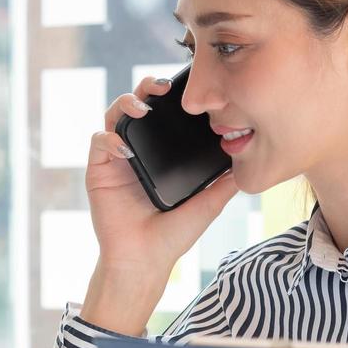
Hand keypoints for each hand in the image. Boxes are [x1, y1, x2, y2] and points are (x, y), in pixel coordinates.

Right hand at [81, 76, 238, 332]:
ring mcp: (116, 158)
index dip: (171, 96)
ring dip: (125, 104)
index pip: (164, 114)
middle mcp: (138, 150)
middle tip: (160, 86)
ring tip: (141, 108)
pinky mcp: (99, 170)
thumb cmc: (173, 236)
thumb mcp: (207, 205)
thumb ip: (224, 182)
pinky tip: (126, 148)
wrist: (144, 261)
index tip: (187, 88)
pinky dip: (110, 139)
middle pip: (137, 105)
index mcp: (161, 154)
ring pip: (114, 115)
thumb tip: (249, 161)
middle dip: (146, 88)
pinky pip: (99, 142)